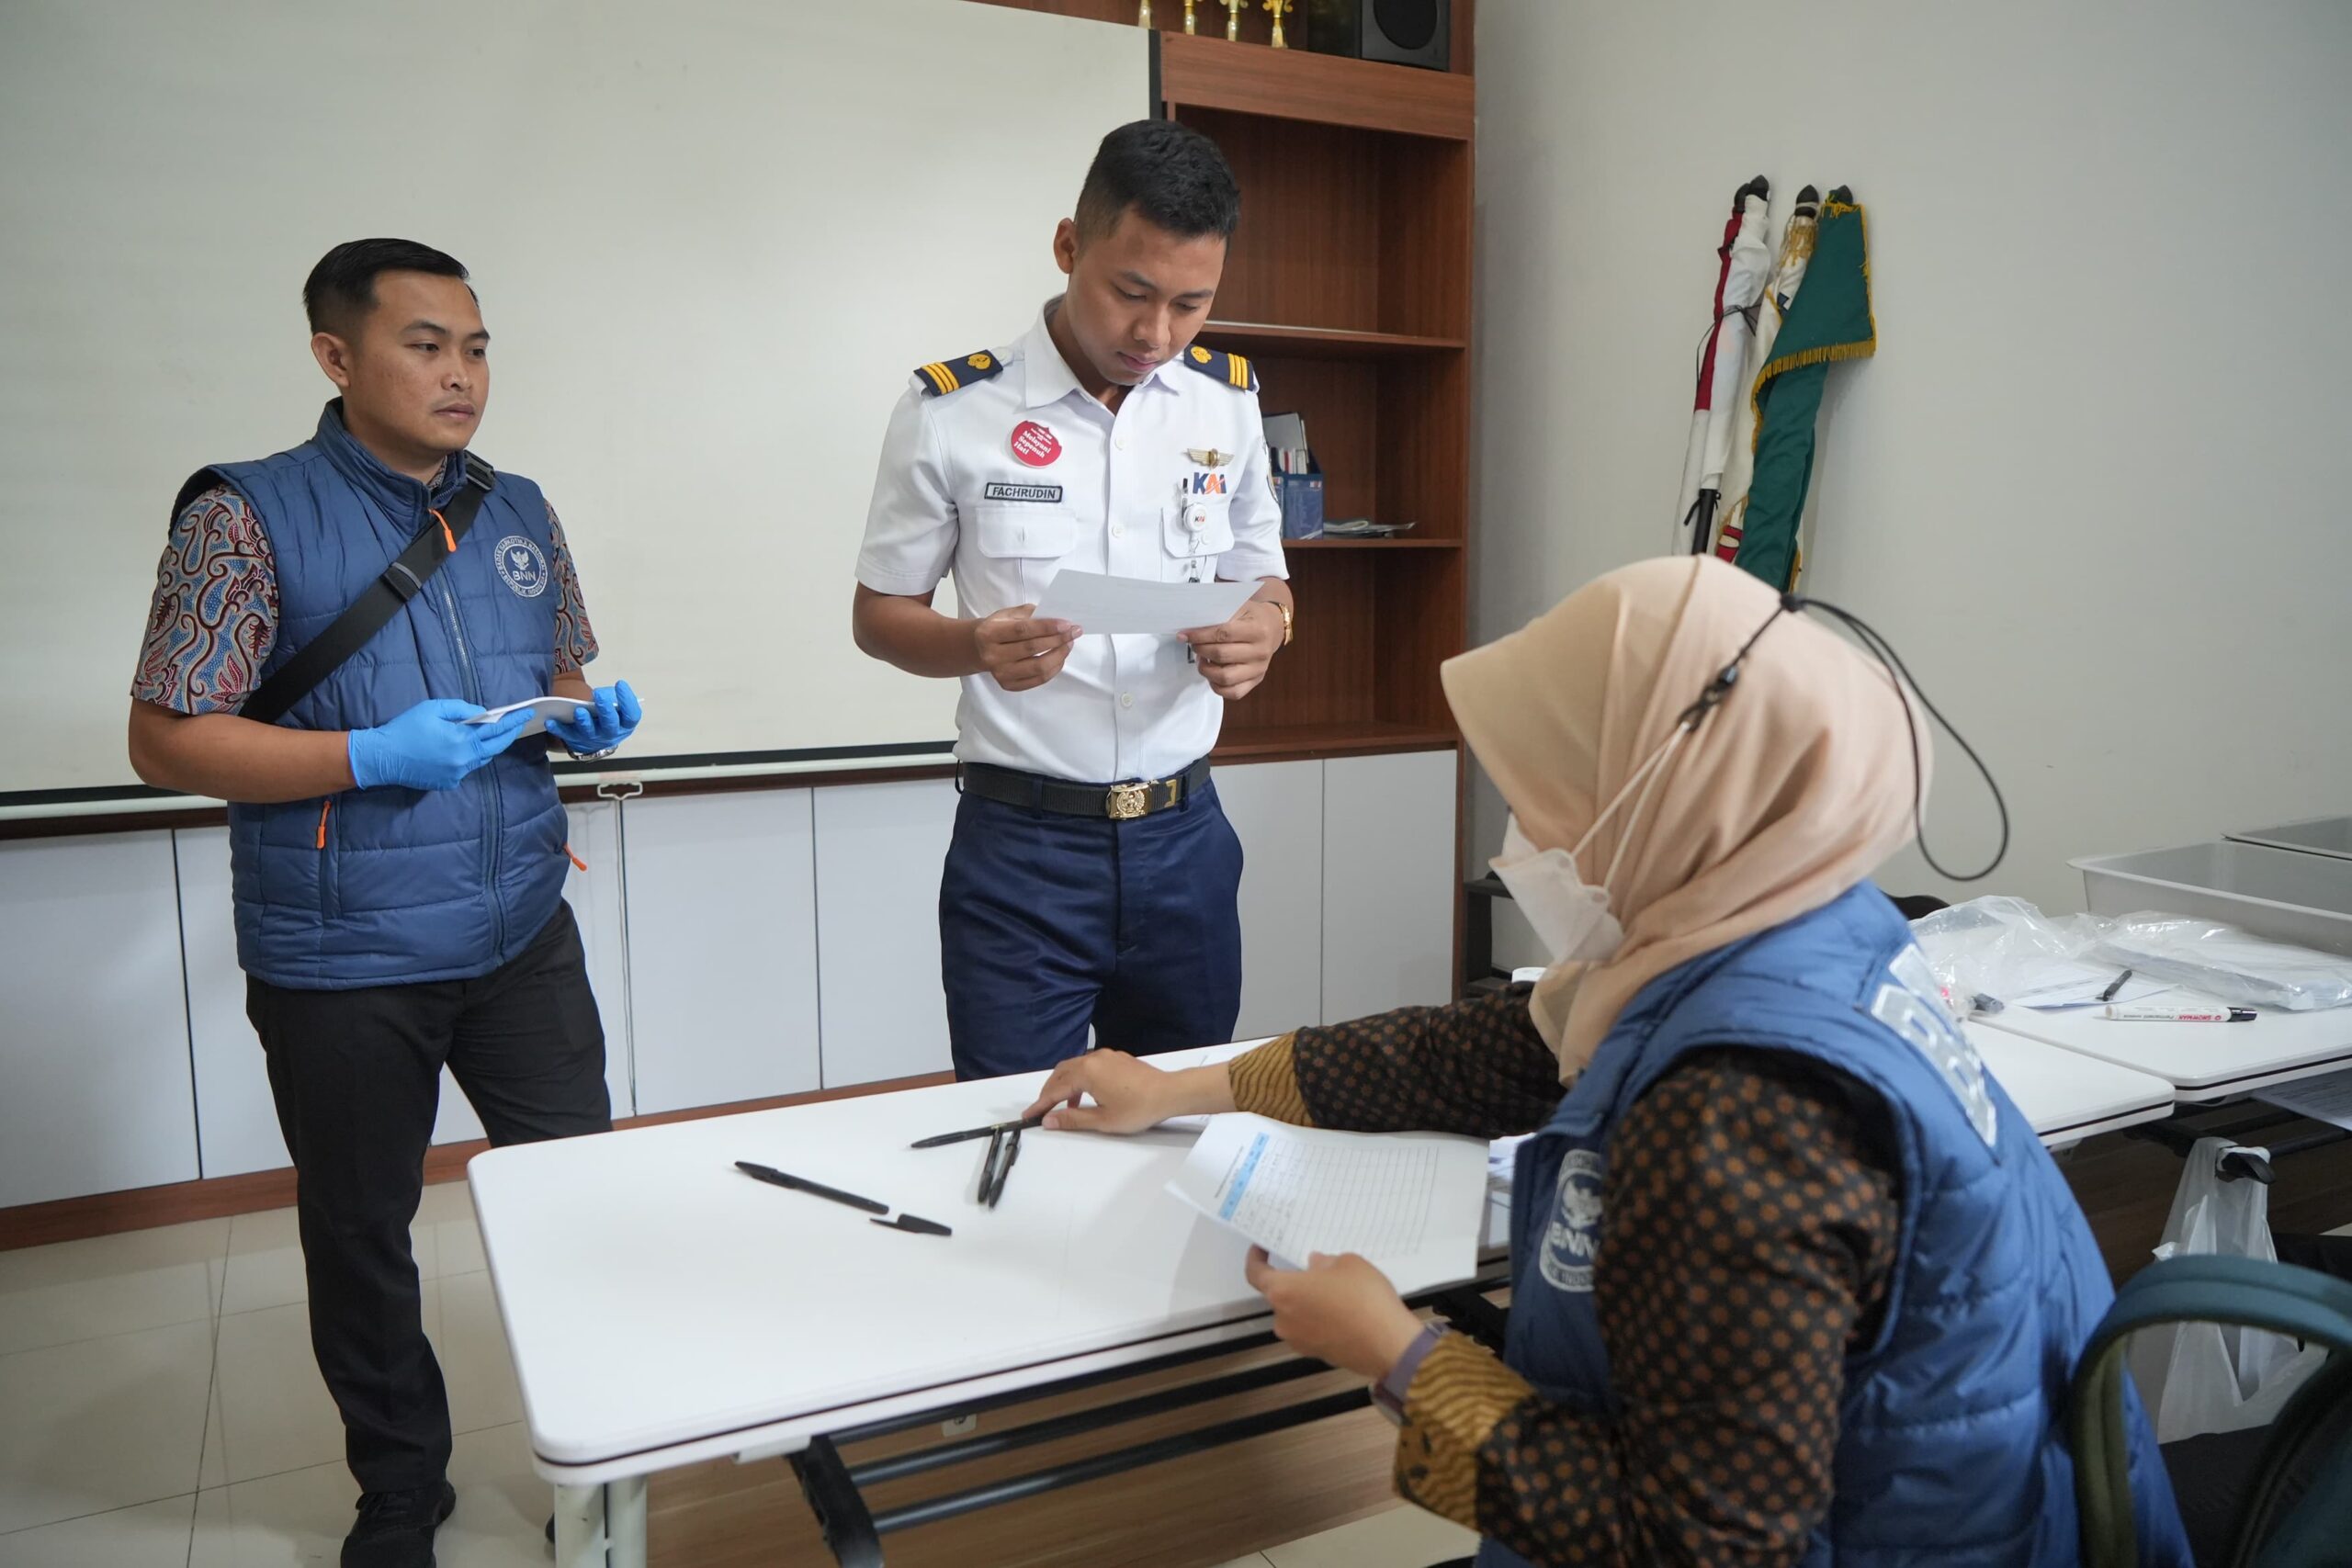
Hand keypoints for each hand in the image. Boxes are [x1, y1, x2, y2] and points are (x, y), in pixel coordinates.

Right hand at [347, 699, 531, 791]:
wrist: (382, 757)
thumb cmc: (405, 728)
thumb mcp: (433, 708)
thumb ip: (462, 709)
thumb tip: (482, 714)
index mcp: (461, 741)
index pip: (496, 731)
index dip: (513, 722)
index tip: (526, 714)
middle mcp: (463, 761)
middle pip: (494, 748)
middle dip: (507, 735)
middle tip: (517, 724)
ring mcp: (456, 775)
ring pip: (480, 760)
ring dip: (486, 747)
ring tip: (491, 734)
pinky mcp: (448, 783)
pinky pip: (465, 768)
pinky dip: (467, 758)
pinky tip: (459, 749)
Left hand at [545, 680, 641, 755]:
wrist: (598, 736)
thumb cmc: (608, 715)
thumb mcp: (616, 707)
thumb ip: (613, 699)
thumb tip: (602, 695)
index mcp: (625, 724)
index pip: (631, 715)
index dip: (627, 700)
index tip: (620, 683)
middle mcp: (611, 734)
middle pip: (611, 724)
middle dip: (605, 709)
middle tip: (599, 694)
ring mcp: (593, 739)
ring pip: (589, 732)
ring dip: (584, 722)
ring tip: (579, 711)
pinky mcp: (576, 741)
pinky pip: (566, 735)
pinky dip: (558, 729)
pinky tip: (551, 721)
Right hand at [974, 605, 1080, 692]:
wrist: (979, 649)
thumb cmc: (998, 628)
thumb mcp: (1007, 614)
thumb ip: (1029, 614)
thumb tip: (1056, 617)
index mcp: (989, 633)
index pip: (1023, 630)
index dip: (1047, 627)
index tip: (1067, 624)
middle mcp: (992, 656)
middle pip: (1032, 648)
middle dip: (1058, 639)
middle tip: (1074, 632)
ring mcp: (1000, 673)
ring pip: (1038, 667)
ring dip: (1059, 655)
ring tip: (1069, 644)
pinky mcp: (1008, 685)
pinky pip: (1038, 680)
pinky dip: (1053, 669)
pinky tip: (1060, 658)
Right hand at [1022, 1049, 1211, 1132]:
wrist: (1170, 1093)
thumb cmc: (1137, 1108)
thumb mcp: (1102, 1120)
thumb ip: (1072, 1118)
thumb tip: (1048, 1120)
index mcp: (1087, 1072)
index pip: (1055, 1089)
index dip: (1041, 1104)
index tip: (1028, 1115)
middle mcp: (1093, 1058)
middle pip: (1062, 1072)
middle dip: (1049, 1090)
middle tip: (1042, 1108)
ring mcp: (1107, 1056)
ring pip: (1076, 1066)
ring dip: (1065, 1084)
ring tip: (1065, 1105)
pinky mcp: (1118, 1058)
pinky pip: (1089, 1065)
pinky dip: (1080, 1078)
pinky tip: (1087, 1094)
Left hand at [1180, 600, 1282, 700]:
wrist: (1273, 627)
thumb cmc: (1251, 616)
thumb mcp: (1239, 607)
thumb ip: (1218, 616)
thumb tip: (1191, 629)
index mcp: (1257, 629)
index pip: (1223, 634)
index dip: (1200, 636)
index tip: (1184, 635)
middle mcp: (1261, 651)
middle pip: (1221, 655)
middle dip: (1201, 650)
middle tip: (1194, 645)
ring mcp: (1259, 669)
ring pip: (1225, 677)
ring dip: (1206, 670)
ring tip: (1202, 659)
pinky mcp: (1256, 680)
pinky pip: (1233, 692)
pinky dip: (1217, 686)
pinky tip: (1211, 674)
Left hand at [1244, 1247, 1424, 1380]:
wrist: (1388, 1344)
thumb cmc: (1364, 1298)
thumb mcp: (1348, 1263)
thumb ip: (1324, 1262)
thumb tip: (1316, 1266)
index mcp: (1283, 1292)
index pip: (1255, 1274)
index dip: (1255, 1259)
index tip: (1261, 1250)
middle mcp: (1284, 1319)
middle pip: (1280, 1295)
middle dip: (1295, 1282)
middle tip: (1317, 1270)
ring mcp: (1299, 1341)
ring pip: (1297, 1314)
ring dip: (1309, 1302)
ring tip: (1338, 1291)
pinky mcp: (1316, 1354)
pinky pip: (1311, 1330)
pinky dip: (1320, 1320)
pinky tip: (1345, 1312)